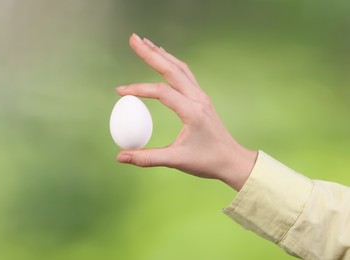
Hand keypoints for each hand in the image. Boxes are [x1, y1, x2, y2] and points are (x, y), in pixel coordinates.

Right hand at [116, 33, 257, 190]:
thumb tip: (121, 157)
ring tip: (146, 43)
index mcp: (192, 112)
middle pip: (171, 69)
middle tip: (133, 39)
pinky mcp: (201, 98)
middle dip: (150, 53)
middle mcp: (197, 99)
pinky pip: (186, 74)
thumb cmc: (207, 161)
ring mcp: (201, 96)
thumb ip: (147, 158)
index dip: (138, 89)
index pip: (161, 92)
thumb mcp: (176, 160)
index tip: (120, 91)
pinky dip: (172, 63)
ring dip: (162, 54)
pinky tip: (165, 60)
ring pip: (180, 68)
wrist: (232, 160)